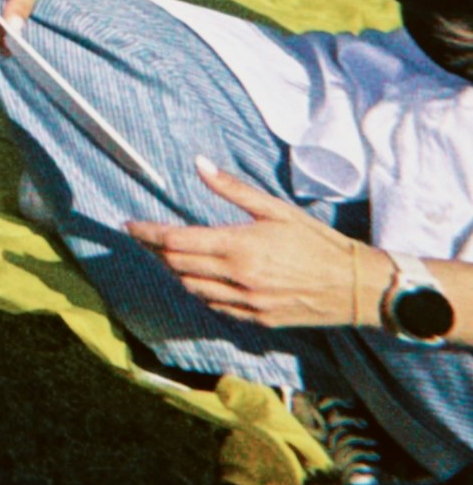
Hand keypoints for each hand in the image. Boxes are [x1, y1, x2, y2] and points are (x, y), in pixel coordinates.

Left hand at [128, 165, 390, 329]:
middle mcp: (237, 278)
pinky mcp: (256, 320)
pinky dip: (200, 291)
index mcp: (239, 247)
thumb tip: (199, 164)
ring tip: (170, 256)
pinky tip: (201, 278)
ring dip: (176, 272)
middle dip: (157, 251)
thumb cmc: (317, 242)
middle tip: (146, 237)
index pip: (177, 241)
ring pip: (192, 289)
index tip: (129, 226)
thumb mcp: (276, 209)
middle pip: (177, 266)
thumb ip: (233, 189)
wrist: (355, 286)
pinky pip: (214, 307)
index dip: (148, 233)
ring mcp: (246, 304)